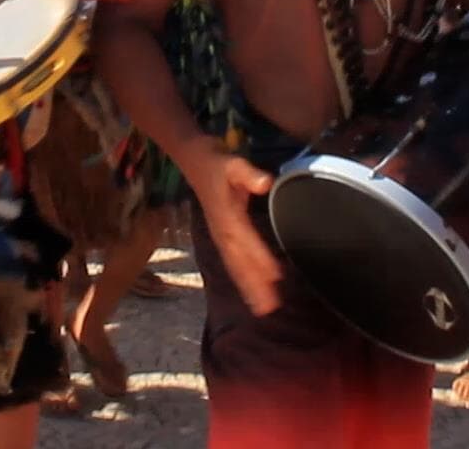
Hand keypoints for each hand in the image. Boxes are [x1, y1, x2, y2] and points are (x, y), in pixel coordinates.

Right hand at [182, 138, 281, 315]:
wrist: (193, 160)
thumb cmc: (217, 162)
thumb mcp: (233, 162)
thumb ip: (249, 174)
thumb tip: (266, 183)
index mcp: (227, 215)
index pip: (245, 240)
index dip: (260, 258)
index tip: (276, 276)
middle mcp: (222, 231)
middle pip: (238, 262)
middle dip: (254, 284)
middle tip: (269, 307)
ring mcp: (220, 236)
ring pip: (234, 266)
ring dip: (248, 288)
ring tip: (263, 309)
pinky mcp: (221, 237)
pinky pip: (232, 262)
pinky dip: (242, 279)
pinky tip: (253, 292)